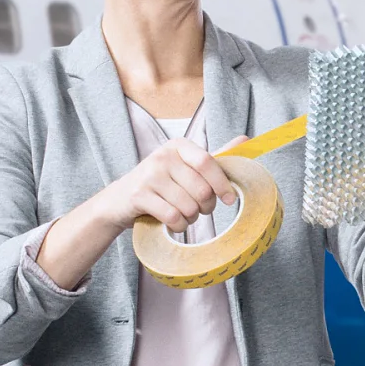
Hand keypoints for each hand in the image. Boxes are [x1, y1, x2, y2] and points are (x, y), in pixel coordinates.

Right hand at [98, 137, 239, 233]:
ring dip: (191, 218)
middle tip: (200, 210)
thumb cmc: (161, 184)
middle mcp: (162, 156)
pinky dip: (178, 225)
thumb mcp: (185, 166)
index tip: (229, 199)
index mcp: (178, 145)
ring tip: (182, 214)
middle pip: (201, 188)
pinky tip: (173, 222)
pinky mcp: (138, 196)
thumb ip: (214, 157)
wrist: (118, 201)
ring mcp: (148, 175)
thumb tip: (246, 140)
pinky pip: (172, 216)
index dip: (222, 183)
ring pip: (188, 206)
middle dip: (206, 206)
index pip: (207, 162)